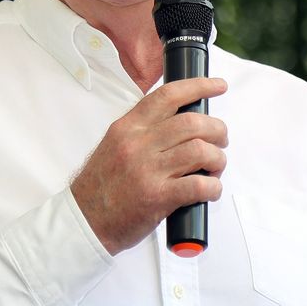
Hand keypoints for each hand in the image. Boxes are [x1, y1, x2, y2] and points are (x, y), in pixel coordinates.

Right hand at [70, 77, 228, 254]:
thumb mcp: (115, 145)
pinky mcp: (157, 197)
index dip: (199, 87)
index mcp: (128, 127)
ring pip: (200, 151)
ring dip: (218, 159)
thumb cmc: (101, 186)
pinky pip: (198, 185)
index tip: (218, 86)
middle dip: (217, 129)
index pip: (168, 95)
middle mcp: (137, 144)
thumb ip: (143, 131)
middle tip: (221, 140)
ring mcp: (147, 170)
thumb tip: (182, 124)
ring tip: (215, 168)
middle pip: (192, 122)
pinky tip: (210, 190)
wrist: (85, 220)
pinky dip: (213, 187)